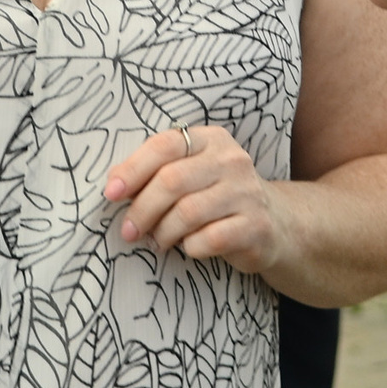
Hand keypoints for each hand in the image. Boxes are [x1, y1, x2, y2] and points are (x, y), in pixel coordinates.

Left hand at [103, 124, 284, 275]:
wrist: (275, 225)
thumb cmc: (218, 198)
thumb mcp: (193, 174)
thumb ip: (159, 172)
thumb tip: (114, 185)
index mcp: (211, 139)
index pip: (165, 145)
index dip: (133, 168)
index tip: (111, 192)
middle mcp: (232, 160)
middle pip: (172, 181)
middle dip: (142, 209)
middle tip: (129, 230)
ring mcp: (247, 192)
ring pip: (187, 213)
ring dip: (163, 232)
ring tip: (157, 241)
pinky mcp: (256, 226)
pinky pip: (208, 240)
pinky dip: (189, 248)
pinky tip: (188, 248)